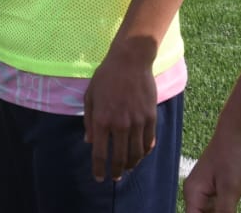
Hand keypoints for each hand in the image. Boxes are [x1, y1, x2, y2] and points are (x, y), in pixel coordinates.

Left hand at [83, 38, 157, 180]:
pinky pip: (149, 141)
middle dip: (117, 171)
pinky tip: (140, 154)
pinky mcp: (151, 118)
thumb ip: (89, 121)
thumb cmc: (105, 77)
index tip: (99, 177)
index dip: (99, 168)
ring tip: (127, 168)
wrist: (130, 62)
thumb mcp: (90, 97)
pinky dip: (144, 152)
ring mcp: (137, 122)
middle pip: (120, 157)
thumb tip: (89, 141)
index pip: (100, 153)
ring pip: (137, 153)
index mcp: (102, 119)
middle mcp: (120, 124)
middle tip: (115, 177)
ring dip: (132, 164)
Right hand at [183, 129, 240, 211]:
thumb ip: (224, 212)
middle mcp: (195, 193)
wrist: (237, 134)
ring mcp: (205, 190)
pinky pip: (217, 207)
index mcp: (193, 193)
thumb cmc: (232, 159)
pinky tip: (234, 208)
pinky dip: (224, 212)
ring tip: (232, 206)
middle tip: (229, 208)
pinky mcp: (215, 188)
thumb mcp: (230, 190)